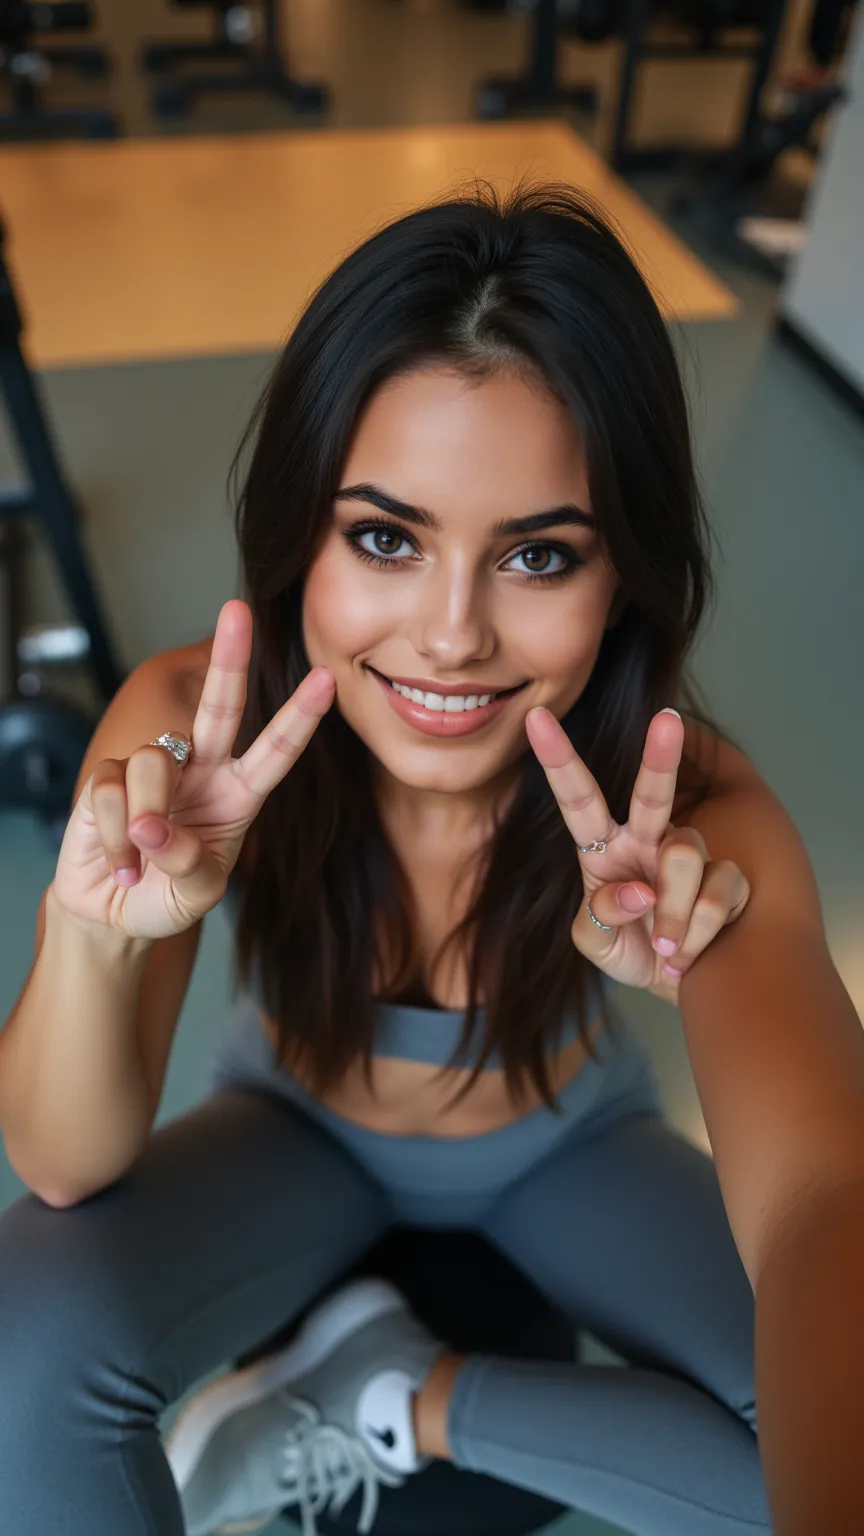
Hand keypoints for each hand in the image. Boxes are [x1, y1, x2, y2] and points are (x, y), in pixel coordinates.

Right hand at [53, 600, 334, 940]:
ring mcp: (153, 770)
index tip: (327, 679)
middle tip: (239, 611)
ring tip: (141, 859)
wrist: (114, 915)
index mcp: (239, 794)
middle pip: (220, 707)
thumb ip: (188, 864)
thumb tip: (154, 825)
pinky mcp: (107, 778)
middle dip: (229, 659)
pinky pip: (112, 789)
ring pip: (156, 762)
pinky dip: (115, 834)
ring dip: (148, 819)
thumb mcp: (197, 895)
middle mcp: (201, 771)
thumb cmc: (168, 898)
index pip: (275, 750)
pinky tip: (120, 861)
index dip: (299, 716)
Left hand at [525, 705, 750, 1004]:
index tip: (536, 717)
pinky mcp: (728, 878)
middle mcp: (646, 840)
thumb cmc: (628, 949)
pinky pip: (715, 893)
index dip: (558, 759)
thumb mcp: (595, 944)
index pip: (578, 799)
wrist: (675, 982)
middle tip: (668, 720)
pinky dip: (696, 934)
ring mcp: (689, 855)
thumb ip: (598, 918)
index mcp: (602, 847)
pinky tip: (688, 951)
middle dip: (660, 756)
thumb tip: (638, 891)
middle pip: (652, 793)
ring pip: (684, 856)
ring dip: (672, 915)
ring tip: (665, 945)